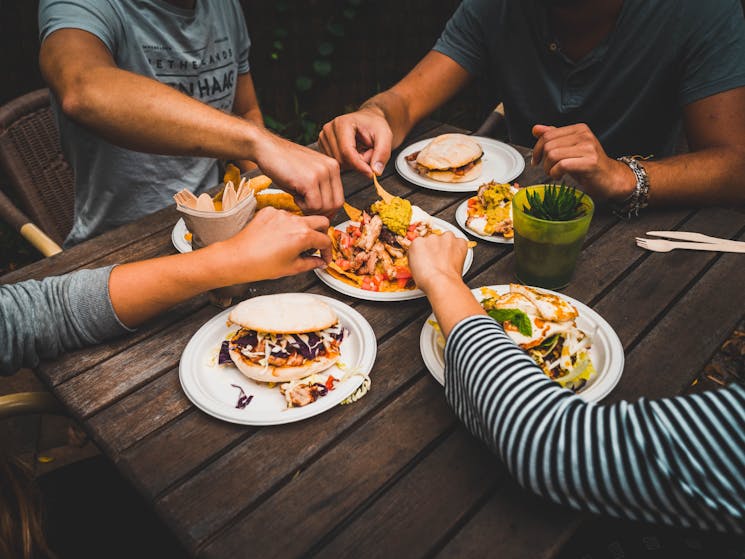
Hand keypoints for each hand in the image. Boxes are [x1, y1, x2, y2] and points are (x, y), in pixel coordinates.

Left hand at [216, 207, 331, 282]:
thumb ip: (310, 263)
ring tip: (293, 244)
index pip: (326, 240)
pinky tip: (278, 237)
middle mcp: (295, 221)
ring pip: (302, 218)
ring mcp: (281, 214)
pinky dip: (286, 225)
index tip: (324, 257)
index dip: (328, 251)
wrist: (238, 258)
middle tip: (316, 245)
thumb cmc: (261, 265)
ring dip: (303, 229)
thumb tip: (319, 262)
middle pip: (321, 221)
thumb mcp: (291, 268)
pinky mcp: (269, 211)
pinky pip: (285, 215)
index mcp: (303, 236)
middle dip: (322, 233)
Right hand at [251, 130, 343, 217]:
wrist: (267, 149)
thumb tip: (328, 213)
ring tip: (298, 197)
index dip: (328, 210)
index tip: (315, 211)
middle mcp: (331, 168)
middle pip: (336, 205)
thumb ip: (321, 190)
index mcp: (333, 166)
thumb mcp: (309, 175)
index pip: (339, 198)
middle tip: (305, 206)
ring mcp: (322, 173)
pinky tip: (294, 195)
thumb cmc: (283, 164)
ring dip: (310, 209)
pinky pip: (313, 206)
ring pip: (325, 207)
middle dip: (320, 212)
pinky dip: (302, 206)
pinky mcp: (310, 180)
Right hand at [318, 106, 392, 175]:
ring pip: (339, 164)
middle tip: (370, 153)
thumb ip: (382, 153)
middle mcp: (329, 130)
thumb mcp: (385, 136)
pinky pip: (337, 164)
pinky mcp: (324, 147)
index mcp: (342, 123)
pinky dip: (348, 164)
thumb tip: (375, 171)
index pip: (347, 152)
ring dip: (354, 164)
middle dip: (359, 163)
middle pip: (342, 160)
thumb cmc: (375, 126)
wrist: (368, 121)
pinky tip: (354, 154)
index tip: (371, 173)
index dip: (359, 165)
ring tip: (362, 151)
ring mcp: (324, 139)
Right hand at [408, 232, 467, 293]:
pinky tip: (455, 258)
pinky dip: (459, 249)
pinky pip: (460, 242)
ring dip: (447, 247)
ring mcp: (446, 238)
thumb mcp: (413, 268)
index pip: (421, 243)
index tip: (428, 256)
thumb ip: (417, 257)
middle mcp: (431, 237)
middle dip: (436, 248)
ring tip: (447, 260)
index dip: (425, 251)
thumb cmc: (428, 279)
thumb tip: (421, 257)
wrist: (442, 283)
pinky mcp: (459, 242)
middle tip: (437, 260)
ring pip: (447, 239)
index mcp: (417, 243)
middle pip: (434, 240)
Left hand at [531, 123, 635, 200]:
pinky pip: (562, 166)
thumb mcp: (569, 149)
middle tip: (548, 170)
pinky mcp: (589, 162)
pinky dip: (555, 173)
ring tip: (555, 173)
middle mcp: (584, 135)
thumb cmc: (588, 165)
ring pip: (553, 155)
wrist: (611, 178)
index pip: (548, 134)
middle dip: (542, 161)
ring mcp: (588, 148)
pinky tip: (559, 176)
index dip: (537, 149)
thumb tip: (536, 129)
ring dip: (548, 168)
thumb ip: (554, 138)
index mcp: (579, 129)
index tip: (536, 161)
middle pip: (548, 145)